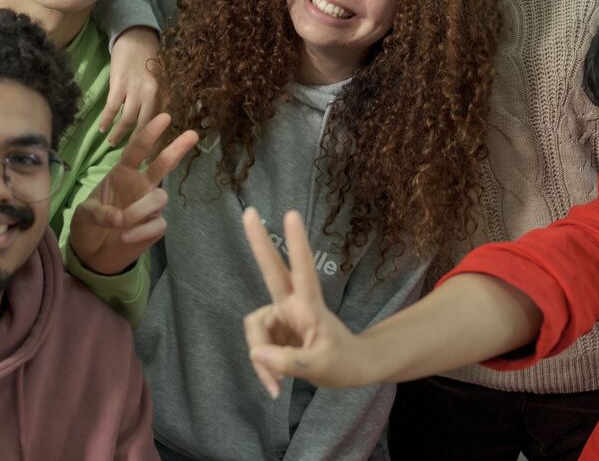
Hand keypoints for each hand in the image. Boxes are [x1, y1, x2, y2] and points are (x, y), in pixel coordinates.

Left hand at [68, 113, 197, 275]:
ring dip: (140, 210)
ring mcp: (149, 207)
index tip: (164, 118)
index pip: (137, 150)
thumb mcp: (84, 214)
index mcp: (122, 174)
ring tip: (121, 224)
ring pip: (159, 198)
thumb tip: (120, 218)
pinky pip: (157, 224)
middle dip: (176, 149)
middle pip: (162, 165)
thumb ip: (99, 212)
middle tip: (192, 135)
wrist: (92, 253)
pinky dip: (141, 231)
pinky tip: (125, 237)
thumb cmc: (88, 224)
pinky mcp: (155, 227)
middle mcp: (140, 186)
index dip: (149, 134)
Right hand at [99, 27, 164, 144]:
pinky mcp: (119, 84)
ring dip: (118, 134)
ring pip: (127, 120)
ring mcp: (135, 89)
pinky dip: (106, 120)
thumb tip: (160, 120)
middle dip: (137, 143)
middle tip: (130, 157)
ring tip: (112, 144)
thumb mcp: (160, 80)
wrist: (136, 37)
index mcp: (163, 94)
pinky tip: (101, 129)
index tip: (151, 155)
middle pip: (144, 125)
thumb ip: (160, 99)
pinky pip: (111, 107)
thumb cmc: (149, 59)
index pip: (159, 123)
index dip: (155, 140)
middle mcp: (152, 94)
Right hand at [242, 208, 365, 397]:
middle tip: (249, 211)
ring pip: (255, 331)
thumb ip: (288, 362)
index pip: (302, 270)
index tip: (292, 215)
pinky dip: (263, 369)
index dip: (296, 245)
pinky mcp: (275, 331)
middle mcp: (292, 304)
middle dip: (259, 242)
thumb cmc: (342, 362)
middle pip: (272, 269)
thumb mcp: (319, 367)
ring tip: (275, 386)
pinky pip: (258, 349)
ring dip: (260, 360)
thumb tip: (256, 353)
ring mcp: (282, 316)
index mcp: (309, 306)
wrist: (349, 369)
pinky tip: (275, 386)